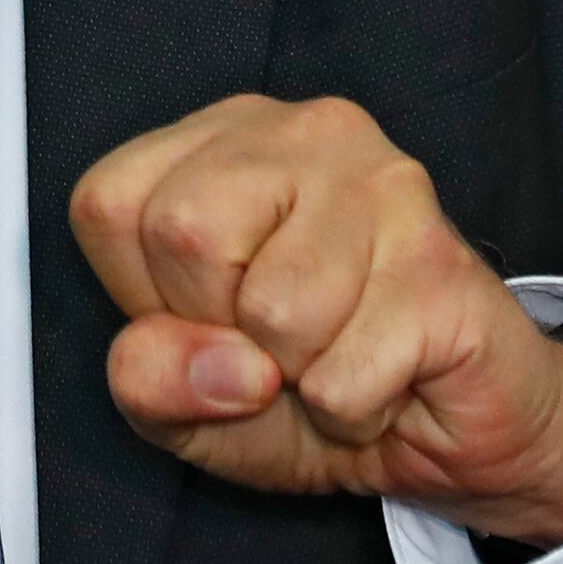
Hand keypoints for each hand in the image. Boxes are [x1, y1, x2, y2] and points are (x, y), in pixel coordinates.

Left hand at [69, 94, 562, 545]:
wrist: (454, 430)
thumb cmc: (316, 389)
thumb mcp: (187, 400)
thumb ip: (146, 377)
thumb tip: (215, 362)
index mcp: (224, 140)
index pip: (108, 203)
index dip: (142, 296)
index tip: (209, 317)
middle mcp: (307, 133)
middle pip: (185, 231)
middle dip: (221, 328)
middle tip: (278, 342)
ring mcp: (385, 184)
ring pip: (274, 311)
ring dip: (299, 378)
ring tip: (338, 355)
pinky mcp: (440, 260)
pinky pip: (343, 376)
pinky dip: (353, 411)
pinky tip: (385, 376)